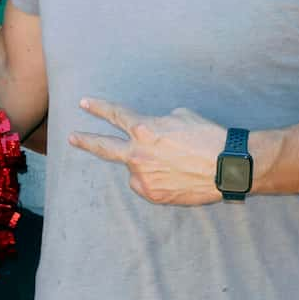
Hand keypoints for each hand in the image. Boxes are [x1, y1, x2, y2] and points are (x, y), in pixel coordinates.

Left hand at [66, 98, 235, 204]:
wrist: (226, 167)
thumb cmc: (208, 137)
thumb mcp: (181, 116)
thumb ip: (158, 123)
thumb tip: (153, 132)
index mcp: (144, 129)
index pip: (114, 115)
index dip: (98, 108)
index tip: (83, 103)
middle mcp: (138, 154)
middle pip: (103, 147)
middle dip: (85, 140)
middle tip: (72, 137)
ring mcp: (143, 177)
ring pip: (133, 170)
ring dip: (144, 165)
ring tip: (171, 164)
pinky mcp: (154, 195)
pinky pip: (146, 185)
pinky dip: (155, 180)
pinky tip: (174, 177)